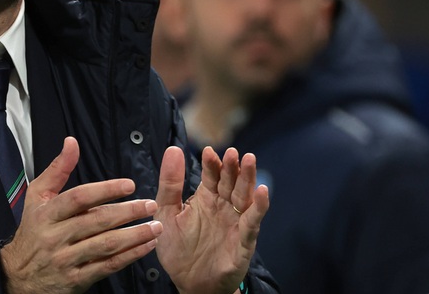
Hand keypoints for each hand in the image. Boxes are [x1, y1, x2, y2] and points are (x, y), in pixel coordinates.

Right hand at [0, 137, 162, 293]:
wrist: (17, 276)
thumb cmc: (31, 232)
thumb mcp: (37, 197)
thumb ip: (58, 169)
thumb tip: (71, 143)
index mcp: (47, 213)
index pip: (79, 198)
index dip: (105, 190)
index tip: (128, 185)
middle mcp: (56, 236)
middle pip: (96, 221)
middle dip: (127, 212)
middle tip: (149, 205)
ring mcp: (66, 259)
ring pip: (105, 245)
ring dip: (134, 235)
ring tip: (154, 226)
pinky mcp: (76, 279)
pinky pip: (106, 266)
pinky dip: (129, 257)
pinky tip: (144, 247)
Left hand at [154, 146, 268, 293]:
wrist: (190, 284)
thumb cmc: (178, 248)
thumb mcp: (166, 213)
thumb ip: (170, 183)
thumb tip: (173, 149)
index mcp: (205, 198)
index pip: (211, 175)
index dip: (211, 163)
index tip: (208, 151)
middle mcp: (222, 207)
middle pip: (230, 182)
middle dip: (232, 167)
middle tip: (233, 152)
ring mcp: (234, 223)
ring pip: (244, 197)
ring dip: (248, 179)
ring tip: (249, 160)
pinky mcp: (243, 242)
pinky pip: (252, 223)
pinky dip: (258, 207)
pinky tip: (262, 192)